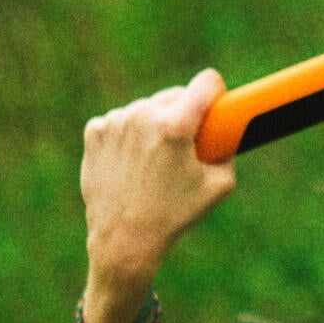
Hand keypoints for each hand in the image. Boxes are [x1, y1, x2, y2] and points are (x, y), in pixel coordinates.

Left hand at [80, 68, 235, 288]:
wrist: (124, 240)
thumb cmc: (174, 216)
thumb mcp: (219, 187)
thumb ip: (228, 152)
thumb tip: (228, 133)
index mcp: (175, 126)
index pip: (206, 82)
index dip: (217, 92)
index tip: (217, 102)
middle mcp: (143, 116)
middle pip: (175, 94)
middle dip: (185, 115)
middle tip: (186, 146)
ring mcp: (115, 121)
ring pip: (147, 109)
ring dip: (155, 126)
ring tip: (155, 163)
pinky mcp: (95, 131)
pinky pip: (121, 122)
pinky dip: (128, 136)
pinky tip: (132, 164)